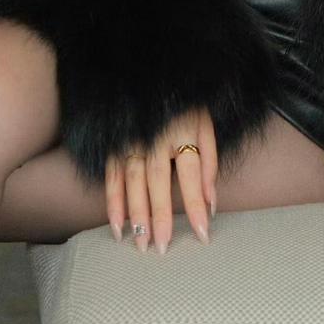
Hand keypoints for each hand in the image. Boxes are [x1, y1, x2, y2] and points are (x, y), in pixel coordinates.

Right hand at [105, 106, 217, 254]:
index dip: (196, 204)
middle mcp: (155, 137)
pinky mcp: (115, 145)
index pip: (191, 174)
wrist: (154, 76)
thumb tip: (212, 201)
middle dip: (159, 216)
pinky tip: (118, 226)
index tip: (202, 233)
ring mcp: (132, 140)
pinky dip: (113, 203)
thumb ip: (209, 162)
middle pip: (157, 180)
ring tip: (141, 244)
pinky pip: (112, 177)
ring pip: (132, 181)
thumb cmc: (185, 108)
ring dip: (135, 215)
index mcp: (182, 131)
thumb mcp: (205, 125)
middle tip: (162, 248)